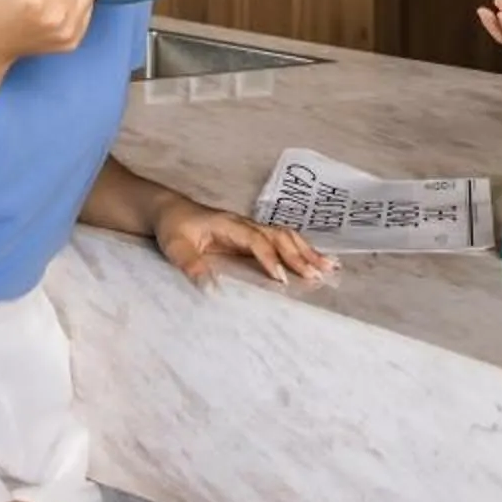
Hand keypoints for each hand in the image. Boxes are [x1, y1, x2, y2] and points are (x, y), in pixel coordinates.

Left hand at [152, 199, 335, 288]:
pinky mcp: (253, 236)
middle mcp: (246, 224)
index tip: (282, 279)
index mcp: (229, 225)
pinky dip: (302, 249)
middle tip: (319, 276)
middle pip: (280, 237)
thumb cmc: (173, 228)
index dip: (270, 258)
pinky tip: (316, 260)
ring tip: (331, 268)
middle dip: (300, 256)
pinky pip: (283, 240)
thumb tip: (211, 290)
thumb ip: (191, 265)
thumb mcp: (175, 247)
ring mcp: (251, 228)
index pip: (256, 241)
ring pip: (287, 236)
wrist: (170, 210)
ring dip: (308, 252)